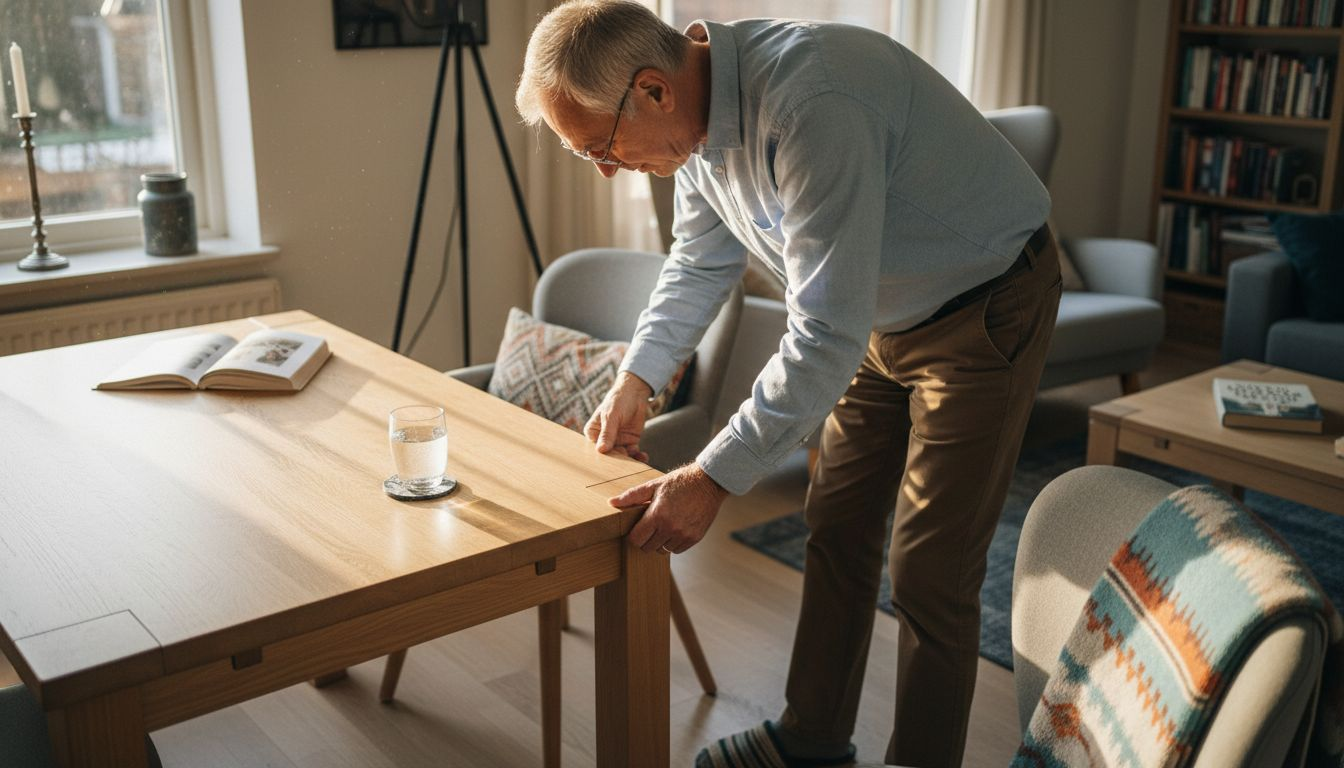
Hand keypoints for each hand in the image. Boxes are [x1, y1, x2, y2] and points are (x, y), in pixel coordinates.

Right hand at [585, 372, 652, 461]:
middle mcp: (604, 439)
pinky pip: (633, 453)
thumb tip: (601, 450)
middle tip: (627, 460)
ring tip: (637, 460)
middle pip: (609, 454)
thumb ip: (607, 433)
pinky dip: (638, 456)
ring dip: (630, 459)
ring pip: (622, 455)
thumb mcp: (611, 416)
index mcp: (593, 432)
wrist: (635, 393)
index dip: (604, 455)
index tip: (612, 460)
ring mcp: (617, 441)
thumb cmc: (618, 401)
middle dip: (618, 459)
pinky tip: (644, 457)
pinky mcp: (629, 442)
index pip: (596, 447)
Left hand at [613, 463, 729, 553]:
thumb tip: (612, 502)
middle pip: (648, 548)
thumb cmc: (680, 482)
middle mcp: (671, 528)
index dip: (634, 535)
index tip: (637, 528)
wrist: (708, 482)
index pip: (636, 540)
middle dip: (646, 539)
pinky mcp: (694, 538)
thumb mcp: (654, 485)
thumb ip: (632, 496)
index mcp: (657, 515)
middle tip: (650, 526)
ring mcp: (683, 534)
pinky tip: (675, 529)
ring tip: (664, 526)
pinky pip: (677, 550)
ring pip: (662, 551)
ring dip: (660, 542)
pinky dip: (673, 543)